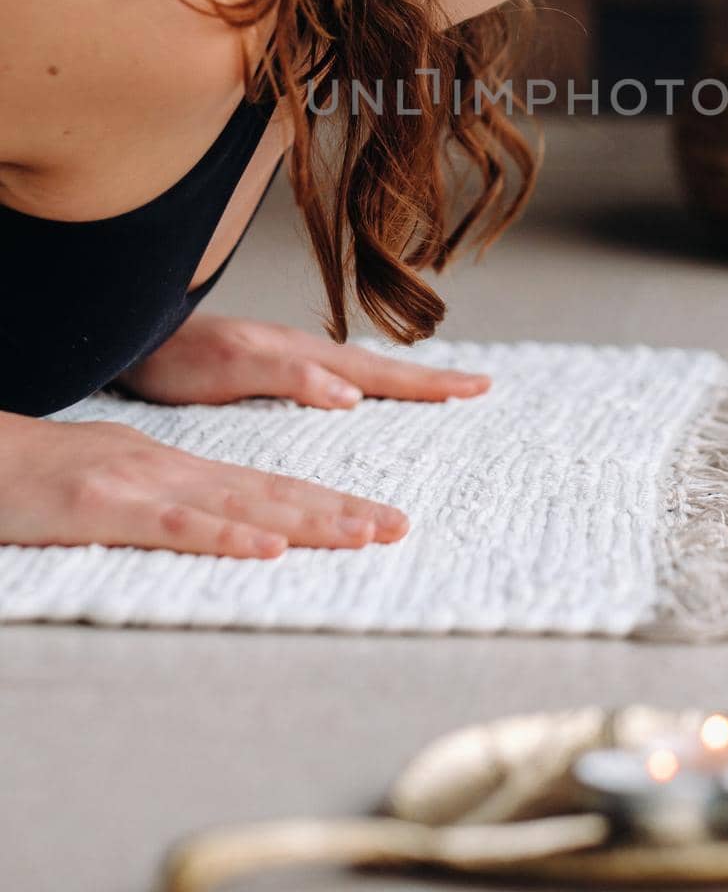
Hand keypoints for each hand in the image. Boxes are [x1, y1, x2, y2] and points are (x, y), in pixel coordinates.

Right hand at [0, 409, 408, 555]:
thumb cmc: (40, 480)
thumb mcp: (118, 486)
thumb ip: (171, 503)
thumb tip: (226, 528)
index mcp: (180, 468)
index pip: (269, 487)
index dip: (328, 502)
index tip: (379, 518)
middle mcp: (174, 469)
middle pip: (271, 493)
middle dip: (339, 510)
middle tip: (397, 527)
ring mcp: (142, 484)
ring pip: (240, 505)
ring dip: (306, 522)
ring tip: (362, 534)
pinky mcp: (106, 504)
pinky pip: (176, 524)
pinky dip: (226, 536)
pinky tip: (268, 548)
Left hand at [114, 313, 492, 410]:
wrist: (132, 335)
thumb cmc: (175, 355)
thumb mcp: (233, 368)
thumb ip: (292, 377)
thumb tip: (353, 395)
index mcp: (303, 355)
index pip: (379, 373)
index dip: (427, 384)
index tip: (476, 388)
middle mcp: (304, 354)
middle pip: (380, 369)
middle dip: (431, 379)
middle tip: (481, 386)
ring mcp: (289, 357)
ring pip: (361, 370)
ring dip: (404, 380)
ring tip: (439, 387)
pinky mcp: (270, 368)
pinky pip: (337, 376)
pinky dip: (367, 384)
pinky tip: (364, 392)